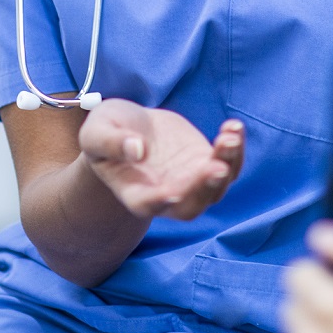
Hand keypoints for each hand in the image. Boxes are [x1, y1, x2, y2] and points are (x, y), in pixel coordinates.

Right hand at [77, 99, 244, 220]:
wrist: (131, 127)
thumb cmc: (108, 131)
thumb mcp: (96, 132)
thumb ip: (110, 142)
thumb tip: (136, 149)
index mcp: (135, 193)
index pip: (148, 205)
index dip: (160, 201)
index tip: (172, 192)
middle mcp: (167, 195)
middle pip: (191, 205)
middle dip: (205, 188)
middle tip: (216, 167)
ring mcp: (191, 181)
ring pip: (217, 185)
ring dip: (227, 164)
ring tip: (230, 137)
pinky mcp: (207, 163)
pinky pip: (229, 163)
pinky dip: (235, 148)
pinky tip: (234, 126)